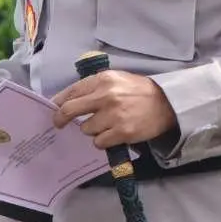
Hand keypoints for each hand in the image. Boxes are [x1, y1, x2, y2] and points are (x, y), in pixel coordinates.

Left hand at [51, 70, 176, 148]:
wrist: (166, 103)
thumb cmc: (137, 91)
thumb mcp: (115, 79)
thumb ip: (93, 87)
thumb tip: (67, 100)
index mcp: (102, 79)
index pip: (71, 91)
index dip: (58, 102)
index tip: (54, 109)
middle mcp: (106, 96)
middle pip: (70, 110)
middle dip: (61, 119)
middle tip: (59, 124)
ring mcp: (113, 115)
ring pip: (85, 129)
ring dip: (91, 130)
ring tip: (105, 125)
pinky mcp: (122, 132)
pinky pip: (99, 142)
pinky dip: (102, 141)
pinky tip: (112, 134)